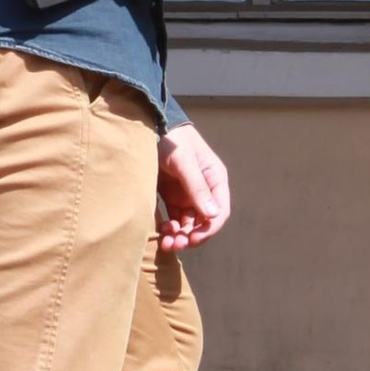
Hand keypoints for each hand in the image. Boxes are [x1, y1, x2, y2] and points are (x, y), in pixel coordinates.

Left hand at [156, 125, 230, 250]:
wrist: (150, 126)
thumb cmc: (172, 139)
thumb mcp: (184, 161)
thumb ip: (197, 186)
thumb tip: (212, 215)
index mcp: (215, 179)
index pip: (219, 211)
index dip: (208, 228)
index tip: (193, 238)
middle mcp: (204, 190)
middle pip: (202, 222)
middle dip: (190, 236)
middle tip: (174, 245)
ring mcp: (187, 194)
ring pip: (188, 224)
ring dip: (179, 236)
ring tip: (166, 243)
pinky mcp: (171, 196)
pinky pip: (174, 219)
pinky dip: (170, 228)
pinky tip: (161, 232)